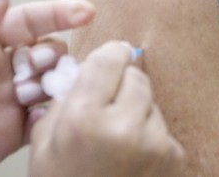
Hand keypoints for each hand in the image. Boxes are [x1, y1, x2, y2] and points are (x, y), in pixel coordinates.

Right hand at [29, 41, 184, 176]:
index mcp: (85, 119)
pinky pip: (163, 128)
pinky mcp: (174, 156)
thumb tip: (83, 70)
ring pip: (151, 101)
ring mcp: (155, 142)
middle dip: (121, 86)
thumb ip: (63, 101)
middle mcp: (125, 126)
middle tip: (106, 109)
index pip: (110, 57)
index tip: (108, 59)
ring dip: (136, 112)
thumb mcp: (44, 147)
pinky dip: (150, 136)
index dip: (108, 57)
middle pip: (135, 76)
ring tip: (116, 143)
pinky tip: (131, 159)